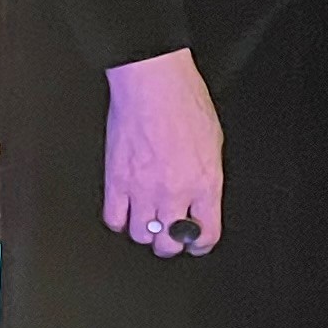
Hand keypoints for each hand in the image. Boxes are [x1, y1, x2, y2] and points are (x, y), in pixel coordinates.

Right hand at [104, 49, 223, 257]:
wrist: (154, 83)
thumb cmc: (186, 102)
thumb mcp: (214, 142)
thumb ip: (208, 176)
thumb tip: (203, 197)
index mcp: (205, 183)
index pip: (205, 234)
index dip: (200, 243)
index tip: (196, 242)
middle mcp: (174, 192)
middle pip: (169, 243)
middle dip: (171, 244)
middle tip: (169, 235)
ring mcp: (143, 189)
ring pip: (140, 236)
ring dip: (144, 232)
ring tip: (146, 221)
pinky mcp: (117, 180)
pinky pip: (113, 219)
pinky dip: (119, 220)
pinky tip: (125, 211)